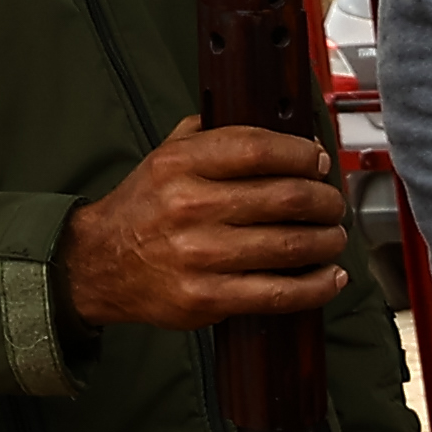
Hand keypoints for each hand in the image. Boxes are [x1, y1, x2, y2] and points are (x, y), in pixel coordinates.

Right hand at [58, 119, 348, 329]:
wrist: (98, 263)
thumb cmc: (144, 208)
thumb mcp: (167, 156)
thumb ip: (217, 135)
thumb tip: (288, 134)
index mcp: (180, 164)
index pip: (261, 149)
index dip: (304, 155)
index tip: (319, 163)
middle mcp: (190, 206)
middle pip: (289, 197)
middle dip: (327, 201)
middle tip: (333, 205)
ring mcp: (200, 255)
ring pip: (293, 245)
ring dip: (328, 241)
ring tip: (332, 237)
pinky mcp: (207, 297)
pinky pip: (281, 293)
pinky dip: (317, 286)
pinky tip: (329, 277)